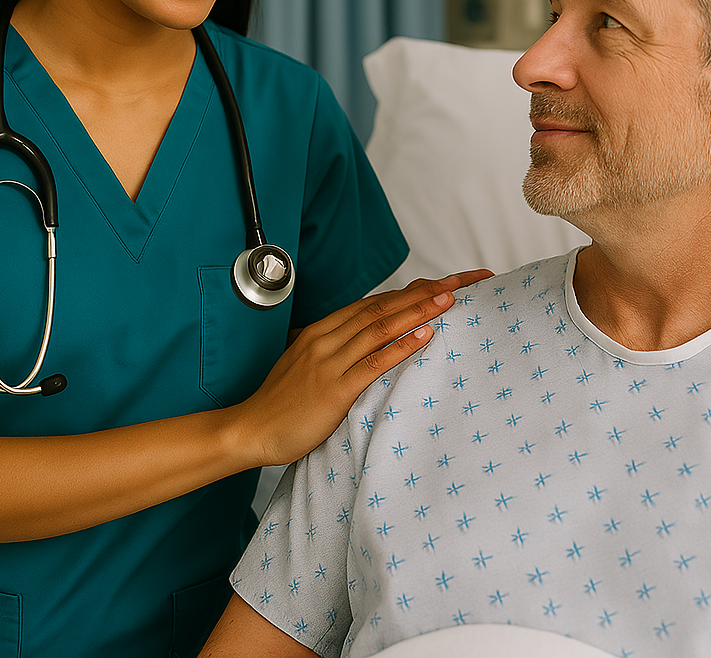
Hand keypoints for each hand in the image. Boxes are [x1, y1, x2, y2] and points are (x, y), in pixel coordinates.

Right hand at [229, 269, 492, 467]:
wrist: (250, 428)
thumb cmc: (280, 402)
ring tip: (449, 299)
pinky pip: (372, 363)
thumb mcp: (305, 365)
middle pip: (383, 307)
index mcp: (322, 331)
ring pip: (381, 327)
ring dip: (417, 311)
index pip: (374, 303)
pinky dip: (400, 347)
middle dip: (424, 292)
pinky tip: (424, 336)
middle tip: (460, 281)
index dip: (410, 291)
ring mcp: (330, 361)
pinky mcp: (334, 388)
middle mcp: (328, 338)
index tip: (442, 282)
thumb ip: (332, 350)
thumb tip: (359, 344)